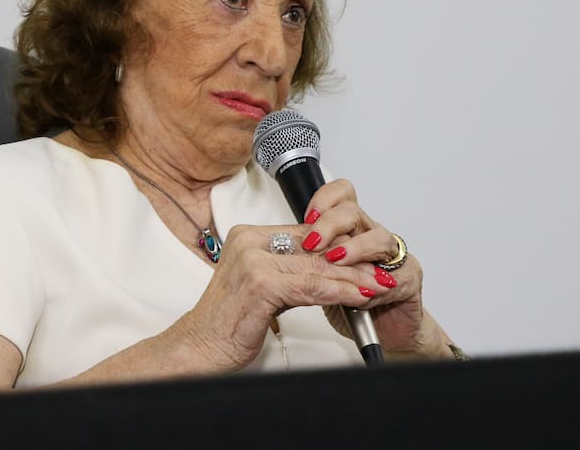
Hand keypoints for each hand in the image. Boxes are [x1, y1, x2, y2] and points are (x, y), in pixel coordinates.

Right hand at [172, 222, 387, 371]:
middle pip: (313, 249)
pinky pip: (310, 287)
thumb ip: (288, 270)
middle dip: (352, 262)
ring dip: (352, 278)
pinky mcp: (260, 284)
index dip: (338, 245)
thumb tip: (327, 266)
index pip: (304, 234)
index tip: (364, 257)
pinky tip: (358, 297)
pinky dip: (339, 292)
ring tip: (377, 285)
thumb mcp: (261, 286)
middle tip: (379, 272)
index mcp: (246, 236)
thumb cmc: (228, 321)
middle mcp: (248, 242)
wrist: (201, 345)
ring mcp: (253, 261)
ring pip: (316, 267)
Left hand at [298, 179, 441, 356]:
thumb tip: (275, 247)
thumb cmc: (349, 303)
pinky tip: (363, 293)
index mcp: (349, 229)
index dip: (323, 199)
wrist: (381, 333)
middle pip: (353, 211)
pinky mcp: (409, 279)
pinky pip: (397, 274)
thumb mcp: (318, 278)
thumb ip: (305, 259)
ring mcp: (392, 256)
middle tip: (313, 242)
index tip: (306, 216)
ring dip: (354, 249)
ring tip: (335, 260)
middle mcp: (370, 236)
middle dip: (330, 223)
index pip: (341, 195)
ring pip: (378, 237)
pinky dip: (376, 284)